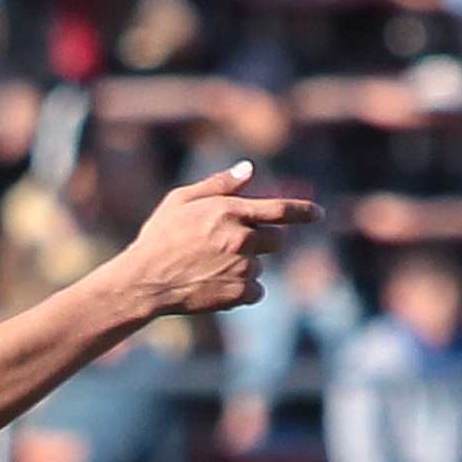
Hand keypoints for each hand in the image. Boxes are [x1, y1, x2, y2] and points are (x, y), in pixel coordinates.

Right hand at [119, 160, 318, 318]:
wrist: (143, 281)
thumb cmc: (158, 238)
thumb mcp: (180, 200)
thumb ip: (219, 184)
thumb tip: (250, 169)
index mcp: (229, 210)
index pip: (280, 209)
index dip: (304, 212)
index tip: (318, 214)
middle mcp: (240, 237)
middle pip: (277, 240)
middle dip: (262, 242)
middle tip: (233, 248)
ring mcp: (242, 266)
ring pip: (261, 267)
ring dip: (244, 267)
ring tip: (209, 269)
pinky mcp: (239, 292)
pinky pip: (256, 291)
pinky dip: (241, 290)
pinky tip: (215, 286)